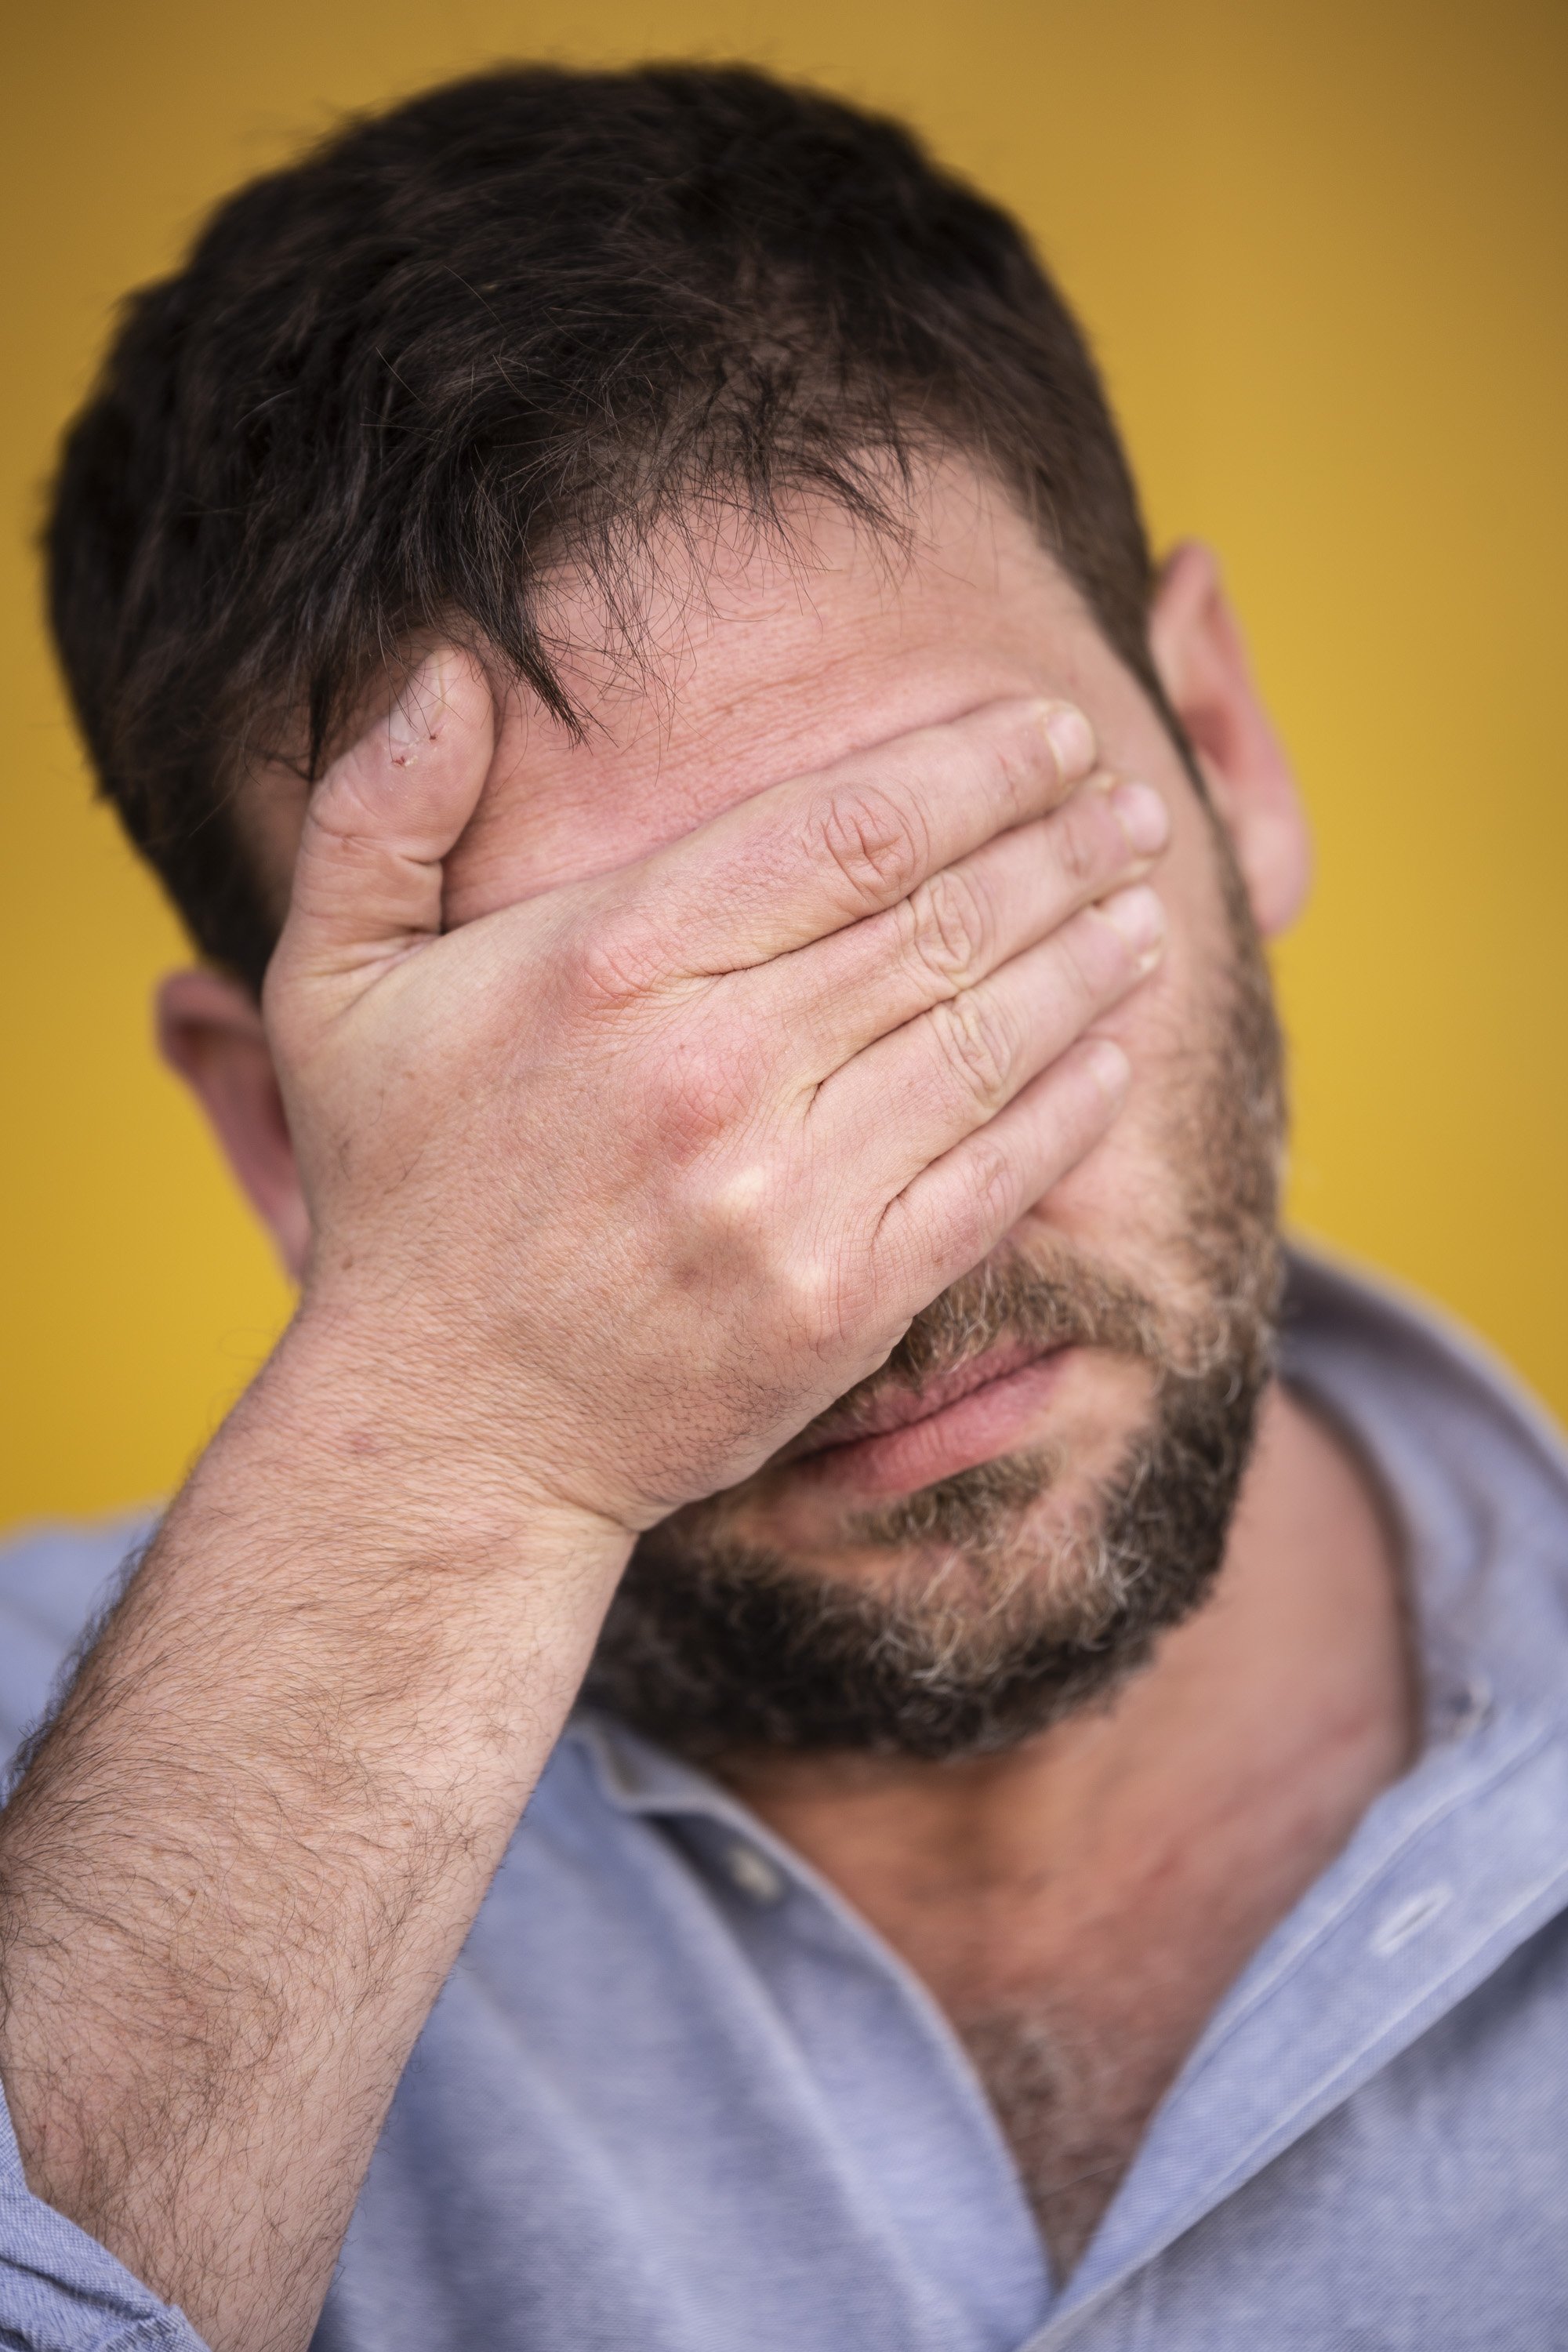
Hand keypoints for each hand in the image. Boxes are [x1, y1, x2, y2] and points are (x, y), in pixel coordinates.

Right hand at [265, 650, 1167, 1532]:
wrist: (447, 1431)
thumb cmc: (403, 1197)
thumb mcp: (330, 987)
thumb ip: (377, 815)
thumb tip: (450, 671)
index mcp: (609, 963)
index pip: (846, 828)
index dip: (972, 768)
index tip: (1049, 734)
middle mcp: (713, 1067)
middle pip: (939, 918)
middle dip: (1061, 846)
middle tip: (1132, 805)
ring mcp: (787, 1193)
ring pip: (986, 1036)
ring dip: (1087, 958)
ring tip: (1147, 903)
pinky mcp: (841, 1302)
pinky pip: (993, 1177)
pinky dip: (1070, 1102)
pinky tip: (1119, 1047)